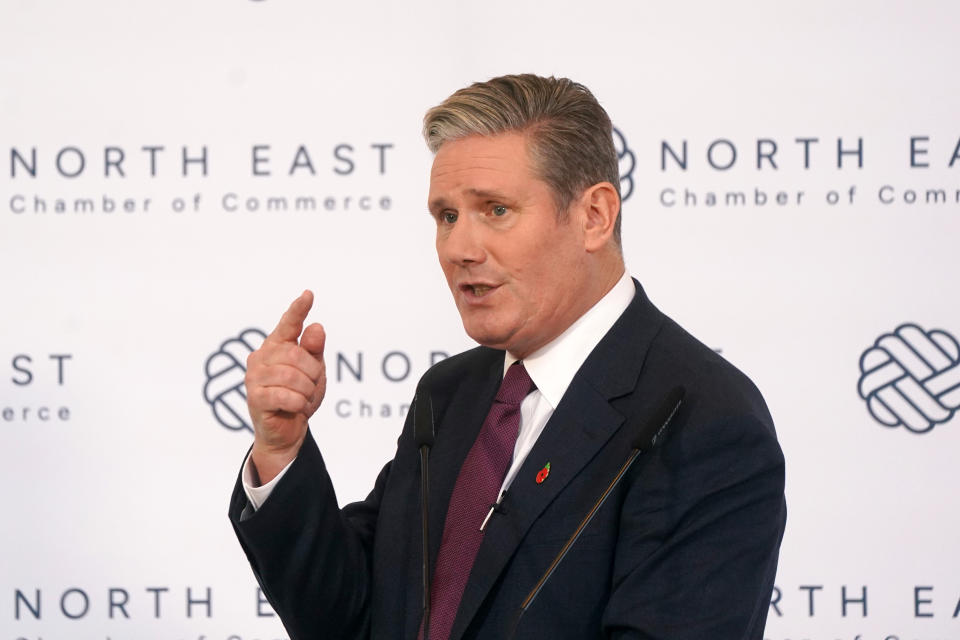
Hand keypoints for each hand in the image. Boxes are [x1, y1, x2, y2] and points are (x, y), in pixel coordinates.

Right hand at [245, 290, 326, 483]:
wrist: (287, 430)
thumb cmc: (299, 396)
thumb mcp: (314, 371)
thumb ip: (314, 350)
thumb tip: (316, 327)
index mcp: (277, 346)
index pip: (289, 324)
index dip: (298, 310)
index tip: (309, 294)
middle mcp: (261, 356)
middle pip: (297, 355)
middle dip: (313, 373)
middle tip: (311, 386)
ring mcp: (255, 377)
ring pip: (293, 376)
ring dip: (307, 390)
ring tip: (303, 398)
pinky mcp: (255, 398)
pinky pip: (287, 396)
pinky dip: (299, 403)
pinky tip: (296, 407)